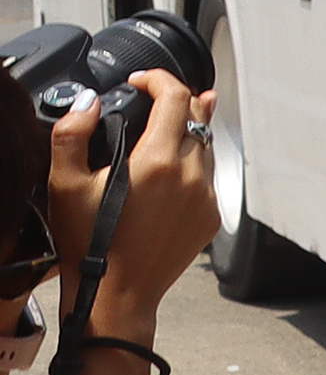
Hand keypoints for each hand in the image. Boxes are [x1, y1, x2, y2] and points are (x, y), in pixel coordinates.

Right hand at [46, 76, 219, 344]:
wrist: (117, 295)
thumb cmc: (88, 244)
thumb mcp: (65, 186)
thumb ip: (71, 135)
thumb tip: (87, 102)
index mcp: (159, 160)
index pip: (175, 96)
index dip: (158, 79)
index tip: (140, 81)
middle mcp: (192, 173)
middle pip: (198, 116)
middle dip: (177, 99)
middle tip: (156, 97)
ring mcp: (207, 195)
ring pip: (208, 144)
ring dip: (191, 129)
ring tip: (171, 122)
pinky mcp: (212, 215)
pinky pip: (210, 175)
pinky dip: (195, 162)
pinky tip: (175, 167)